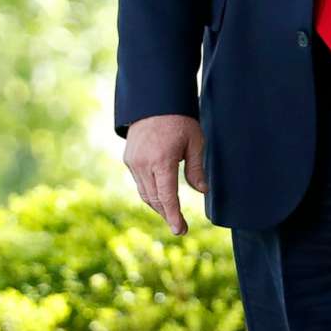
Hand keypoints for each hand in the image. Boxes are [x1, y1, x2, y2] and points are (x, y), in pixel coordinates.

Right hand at [123, 115, 206, 236]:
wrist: (154, 101)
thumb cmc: (179, 120)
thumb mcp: (195, 142)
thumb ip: (196, 169)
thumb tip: (202, 191)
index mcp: (161, 160)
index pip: (167, 196)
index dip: (173, 216)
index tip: (179, 230)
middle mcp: (143, 164)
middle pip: (154, 199)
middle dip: (167, 214)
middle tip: (180, 227)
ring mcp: (133, 162)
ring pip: (145, 193)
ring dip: (158, 206)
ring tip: (171, 214)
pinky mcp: (128, 159)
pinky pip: (139, 183)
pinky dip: (150, 193)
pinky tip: (160, 196)